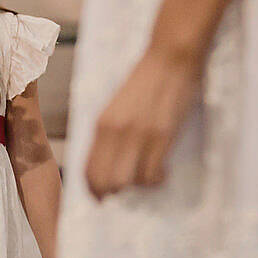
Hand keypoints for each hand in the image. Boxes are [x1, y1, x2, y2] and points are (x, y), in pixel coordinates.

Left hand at [86, 46, 202, 197]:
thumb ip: (109, 133)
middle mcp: (116, 132)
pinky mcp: (162, 136)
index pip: (88, 170)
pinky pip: (153, 173)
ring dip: (139, 185)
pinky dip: (157, 179)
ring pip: (129, 181)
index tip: (102, 198)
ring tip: (149, 174)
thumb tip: (107, 163)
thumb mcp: (116, 107)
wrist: (169, 59)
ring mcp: (139, 135)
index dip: (94, 190)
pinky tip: (163, 170)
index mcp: (101, 124)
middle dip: (115, 192)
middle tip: (128, 190)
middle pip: (107, 181)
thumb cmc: (145, 81)